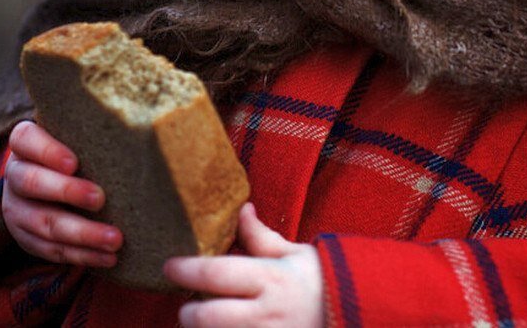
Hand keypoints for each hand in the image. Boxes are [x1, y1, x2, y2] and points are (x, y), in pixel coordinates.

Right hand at [3, 120, 122, 266]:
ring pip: (44, 224)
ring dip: (82, 233)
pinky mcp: (27, 238)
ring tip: (114, 239)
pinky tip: (108, 257)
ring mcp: (17, 209)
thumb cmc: (76, 147)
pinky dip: (82, 255)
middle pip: (33, 183)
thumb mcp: (77, 134)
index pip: (25, 140)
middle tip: (100, 199)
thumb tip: (141, 126)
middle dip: (68, 192)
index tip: (74, 162)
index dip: (47, 151)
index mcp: (24, 145)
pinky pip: (52, 251)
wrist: (51, 178)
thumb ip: (94, 130)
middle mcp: (15, 175)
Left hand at [165, 202, 323, 326]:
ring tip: (205, 322)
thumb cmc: (322, 282)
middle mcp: (266, 314)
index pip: (216, 273)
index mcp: (270, 278)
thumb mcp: (295, 253)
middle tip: (188, 306)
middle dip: (188, 313)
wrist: (358, 314)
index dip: (186, 269)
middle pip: (207, 317)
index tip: (168, 266)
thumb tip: (241, 210)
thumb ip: (262, 237)